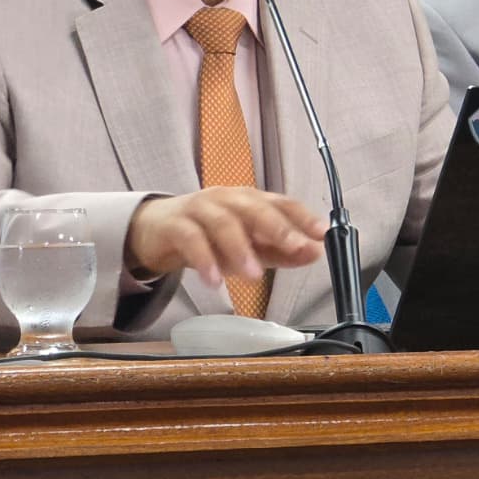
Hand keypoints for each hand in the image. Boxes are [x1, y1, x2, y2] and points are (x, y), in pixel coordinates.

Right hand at [125, 187, 327, 285]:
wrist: (156, 230)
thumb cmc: (209, 235)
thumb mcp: (249, 245)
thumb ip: (282, 251)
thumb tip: (316, 252)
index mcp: (249, 200)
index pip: (281, 202)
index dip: (302, 217)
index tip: (322, 233)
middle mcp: (227, 199)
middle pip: (253, 206)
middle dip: (276, 226)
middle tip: (295, 247)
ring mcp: (200, 208)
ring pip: (222, 221)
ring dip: (240, 248)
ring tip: (254, 275)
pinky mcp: (175, 224)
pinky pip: (191, 239)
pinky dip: (204, 259)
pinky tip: (214, 280)